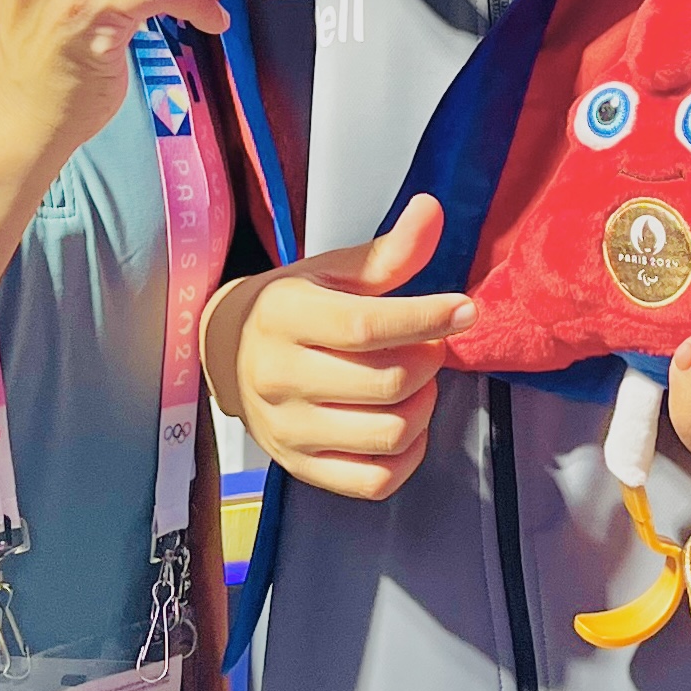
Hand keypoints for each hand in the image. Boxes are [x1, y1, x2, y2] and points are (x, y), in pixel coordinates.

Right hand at [203, 197, 467, 500]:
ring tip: (417, 381)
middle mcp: (278, 377)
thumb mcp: (332, 270)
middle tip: (430, 343)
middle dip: (428, 360)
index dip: (426, 318)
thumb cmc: (291, 305)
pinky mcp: (300, 467)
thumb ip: (388, 251)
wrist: (227, 353)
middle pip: (386, 382)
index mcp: (283, 316)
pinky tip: (407, 422)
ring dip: (424, 405)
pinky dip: (409, 455)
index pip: (366, 326)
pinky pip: (376, 481)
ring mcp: (287, 430)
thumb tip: (431, 210)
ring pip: (388, 434)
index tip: (463, 308)